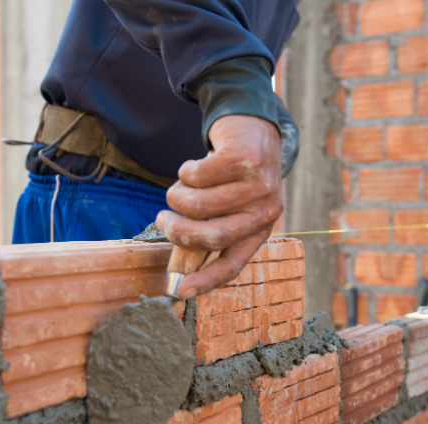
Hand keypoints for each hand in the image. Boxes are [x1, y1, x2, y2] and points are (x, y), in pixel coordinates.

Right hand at [156, 115, 283, 299]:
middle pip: (211, 236)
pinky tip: (196, 165)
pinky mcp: (245, 159)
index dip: (205, 280)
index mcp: (260, 231)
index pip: (232, 264)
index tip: (179, 290)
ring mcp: (258, 185)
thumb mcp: (231, 207)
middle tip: (163, 219)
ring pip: (197, 204)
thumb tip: (180, 268)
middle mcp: (264, 212)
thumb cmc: (234, 176)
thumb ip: (211, 231)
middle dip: (177, 230)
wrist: (253, 128)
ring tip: (181, 186)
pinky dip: (186, 171)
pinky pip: (197, 175)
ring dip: (177, 195)